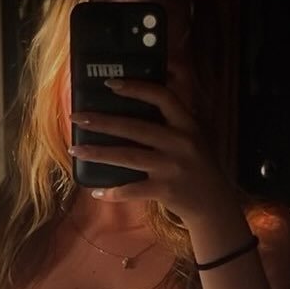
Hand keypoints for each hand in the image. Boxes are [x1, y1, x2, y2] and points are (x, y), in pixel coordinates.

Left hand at [67, 77, 234, 225]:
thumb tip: (136, 103)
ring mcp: (172, 167)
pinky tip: (96, 191)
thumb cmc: (197, 166)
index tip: (110, 84)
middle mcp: (180, 143)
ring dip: (98, 153)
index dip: (136, 88)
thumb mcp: (193, 137)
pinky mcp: (166, 190)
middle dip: (103, 121)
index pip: (162, 97)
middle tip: (77, 116)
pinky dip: (113, 192)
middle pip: (135, 127)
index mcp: (186, 125)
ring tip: (75, 149)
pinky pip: (133, 190)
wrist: (214, 204)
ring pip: (128, 157)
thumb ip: (172, 121)